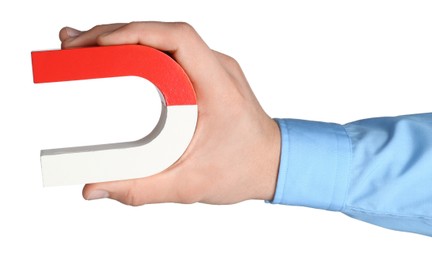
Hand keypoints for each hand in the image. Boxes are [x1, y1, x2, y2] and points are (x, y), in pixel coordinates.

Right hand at [59, 22, 280, 204]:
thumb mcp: (190, 185)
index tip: (100, 43)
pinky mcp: (203, 77)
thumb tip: (94, 189)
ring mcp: (210, 69)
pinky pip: (167, 54)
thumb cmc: (242, 170)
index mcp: (218, 86)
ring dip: (122, 40)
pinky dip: (137, 52)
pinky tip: (112, 59)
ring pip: (162, 40)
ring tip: (82, 49)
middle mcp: (216, 68)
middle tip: (72, 46)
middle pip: (162, 33)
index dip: (138, 32)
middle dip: (114, 34)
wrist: (271, 164)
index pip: (180, 38)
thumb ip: (141, 190)